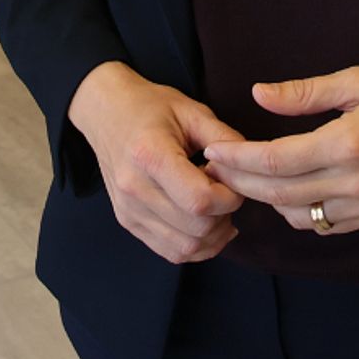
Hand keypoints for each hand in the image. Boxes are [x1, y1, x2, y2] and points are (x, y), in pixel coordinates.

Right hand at [67, 61, 244, 262]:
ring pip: (185, 248)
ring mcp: (128, 210)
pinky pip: (170, 252)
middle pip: (195, 228)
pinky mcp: (128, 222)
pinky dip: (196, 245)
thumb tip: (250, 165)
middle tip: (226, 190)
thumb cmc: (150, 107)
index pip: (199, 200)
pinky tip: (205, 222)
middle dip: (224, 215)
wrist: (107, 113)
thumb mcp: (191, 110)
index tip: (232, 178)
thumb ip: (224, 137)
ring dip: (213, 235)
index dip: (229, 197)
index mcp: (149, 155)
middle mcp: (134, 188)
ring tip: (216, 206)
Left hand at [203, 66, 358, 234]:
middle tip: (216, 167)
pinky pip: (325, 225)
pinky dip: (299, 212)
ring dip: (268, 201)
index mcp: (348, 143)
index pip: (276, 161)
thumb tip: (259, 94)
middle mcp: (356, 182)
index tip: (212, 149)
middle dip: (241, 182)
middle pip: (279, 194)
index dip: (238, 158)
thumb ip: (306, 93)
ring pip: (298, 217)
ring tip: (248, 178)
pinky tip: (290, 192)